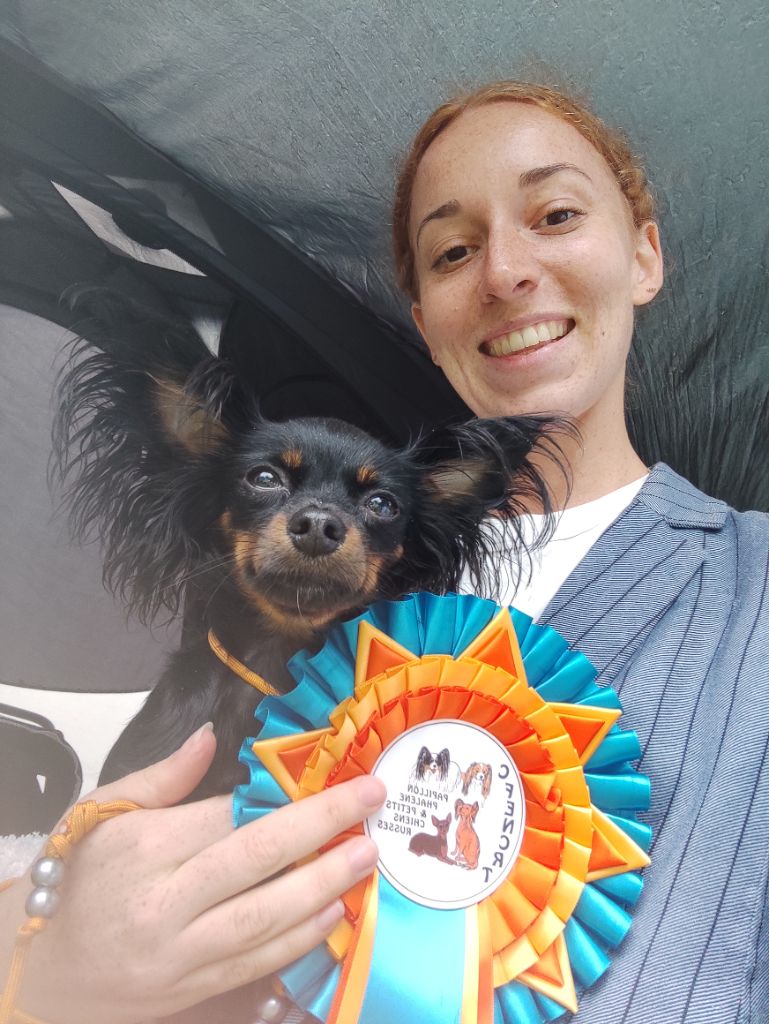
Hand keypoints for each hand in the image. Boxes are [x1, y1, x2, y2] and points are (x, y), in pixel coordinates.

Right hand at [0, 724, 384, 1023]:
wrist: (50, 968)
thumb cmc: (80, 880)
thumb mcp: (105, 812)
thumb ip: (163, 776)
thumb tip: (212, 738)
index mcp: (143, 848)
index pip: (226, 815)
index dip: (283, 794)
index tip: (331, 772)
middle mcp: (165, 902)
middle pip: (256, 859)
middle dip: (321, 826)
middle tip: (370, 799)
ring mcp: (181, 953)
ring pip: (265, 917)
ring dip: (324, 884)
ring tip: (367, 854)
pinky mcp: (194, 988)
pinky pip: (258, 963)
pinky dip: (301, 937)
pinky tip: (335, 909)